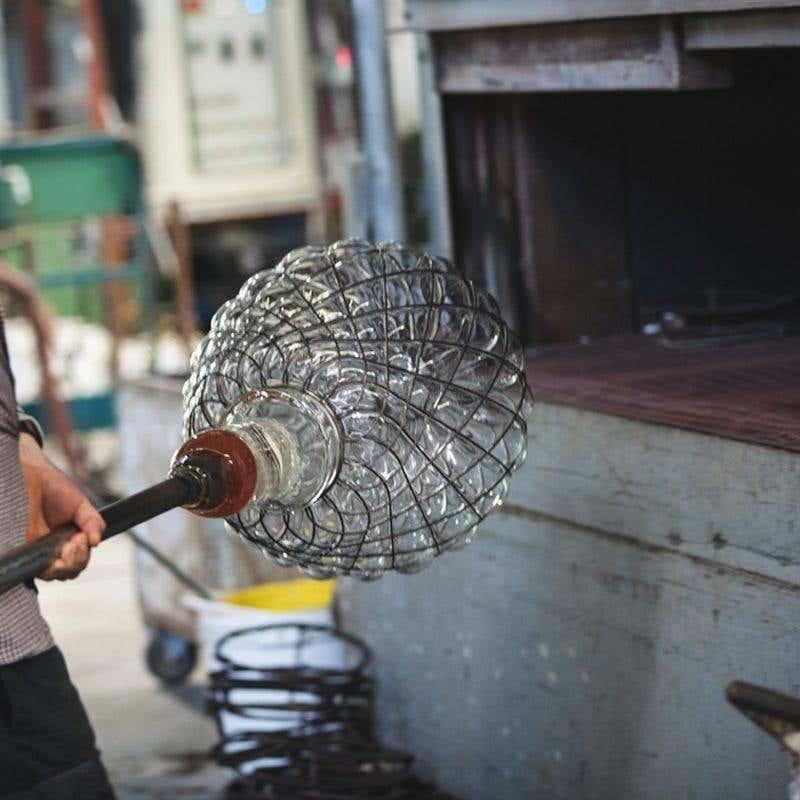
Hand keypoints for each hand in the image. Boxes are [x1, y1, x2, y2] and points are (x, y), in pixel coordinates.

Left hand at [19, 433, 104, 580]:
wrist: (31, 476)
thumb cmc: (54, 488)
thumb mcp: (80, 505)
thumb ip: (93, 522)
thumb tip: (96, 542)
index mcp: (67, 538)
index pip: (79, 560)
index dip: (83, 555)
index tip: (83, 537)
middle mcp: (52, 547)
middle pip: (70, 571)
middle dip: (78, 560)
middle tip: (76, 541)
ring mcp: (37, 550)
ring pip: (56, 575)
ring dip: (68, 564)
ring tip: (68, 545)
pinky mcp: (23, 551)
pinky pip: (38, 570)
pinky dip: (51, 568)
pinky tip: (58, 553)